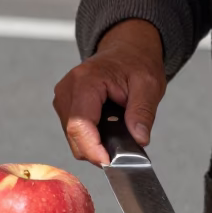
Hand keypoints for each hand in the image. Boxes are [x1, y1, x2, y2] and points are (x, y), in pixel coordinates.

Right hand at [53, 19, 166, 166]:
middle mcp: (67, 90)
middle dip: (98, 149)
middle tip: (125, 147)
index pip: (80, 124)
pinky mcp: (65, 107)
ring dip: (95, 143)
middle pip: (75, 135)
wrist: (126, 50)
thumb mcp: (149, 85)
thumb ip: (143, 112)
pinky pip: (75, 133)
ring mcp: (63, 99)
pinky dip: (92, 137)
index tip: (111, 162)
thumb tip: (139, 139)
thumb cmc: (135, 62)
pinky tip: (108, 126)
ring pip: (74, 138)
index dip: (93, 148)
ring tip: (118, 129)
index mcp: (86, 80)